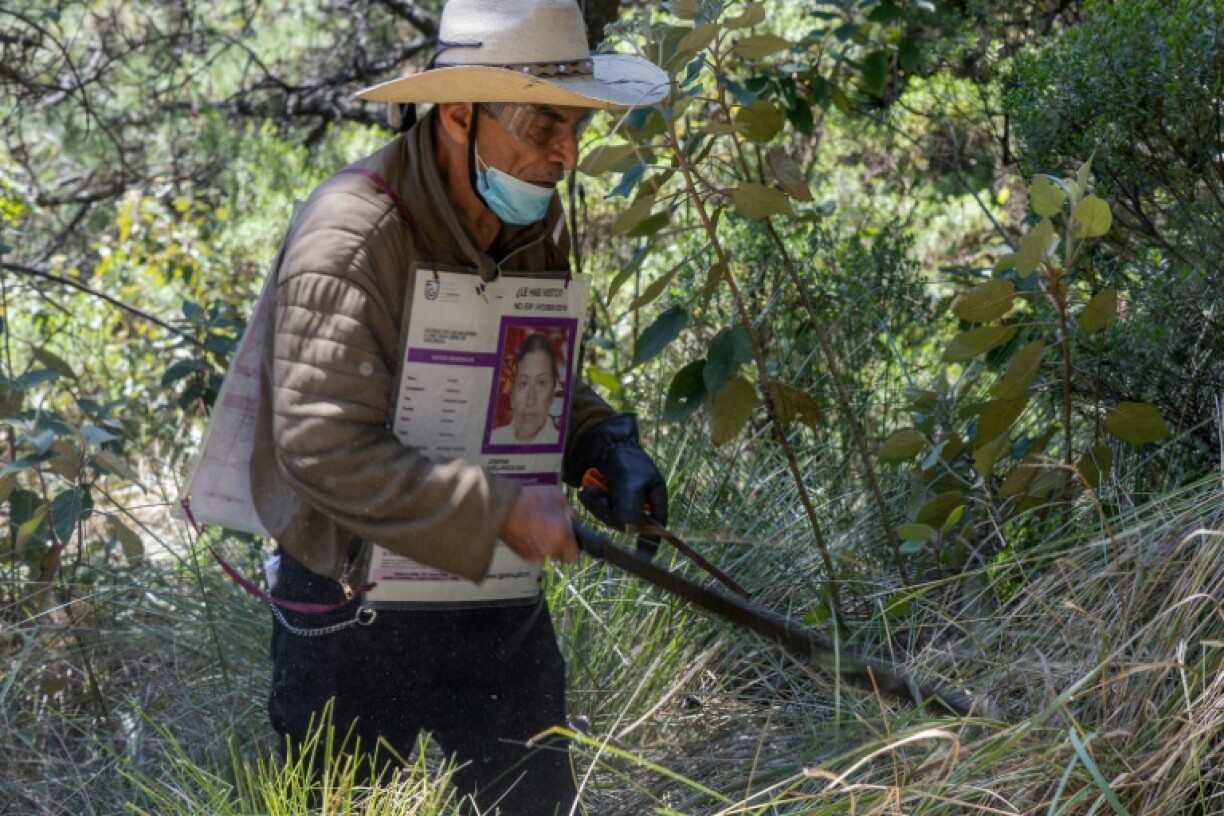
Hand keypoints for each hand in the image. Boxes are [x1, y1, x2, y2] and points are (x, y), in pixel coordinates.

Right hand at [500, 485, 578, 562]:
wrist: (502, 507)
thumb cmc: (532, 499)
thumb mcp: (558, 497)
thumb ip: (570, 513)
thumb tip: (573, 522)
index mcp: (563, 537)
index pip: (575, 556)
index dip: (573, 546)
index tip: (569, 537)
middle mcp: (551, 551)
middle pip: (560, 554)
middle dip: (559, 543)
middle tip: (551, 527)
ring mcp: (536, 555)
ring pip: (547, 553)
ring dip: (546, 544)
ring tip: (537, 527)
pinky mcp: (523, 556)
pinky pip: (535, 553)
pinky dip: (533, 545)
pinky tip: (527, 532)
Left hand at [569, 415, 668, 532]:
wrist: (604, 443)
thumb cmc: (626, 461)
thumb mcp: (631, 485)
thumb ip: (631, 510)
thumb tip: (627, 531)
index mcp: (656, 500)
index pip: (656, 528)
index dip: (651, 542)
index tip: (645, 558)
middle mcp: (642, 504)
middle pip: (627, 525)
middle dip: (611, 513)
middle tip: (601, 499)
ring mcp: (624, 503)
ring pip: (611, 518)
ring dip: (599, 506)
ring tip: (592, 491)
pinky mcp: (609, 500)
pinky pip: (600, 510)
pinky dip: (592, 501)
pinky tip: (588, 491)